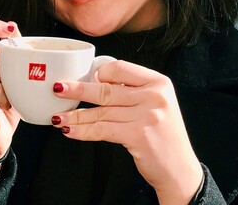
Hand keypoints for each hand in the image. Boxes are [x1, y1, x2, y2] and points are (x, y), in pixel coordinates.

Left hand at [51, 60, 203, 203]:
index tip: (85, 78)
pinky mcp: (138, 135)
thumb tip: (97, 81)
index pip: (120, 67)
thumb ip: (134, 91)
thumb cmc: (163, 136)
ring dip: (75, 115)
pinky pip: (103, 129)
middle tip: (58, 89)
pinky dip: (84, 131)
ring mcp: (147, 115)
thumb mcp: (157, 104)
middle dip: (77, 90)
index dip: (99, 72)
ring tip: (58, 117)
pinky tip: (70, 131)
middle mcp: (154, 95)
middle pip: (106, 89)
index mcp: (159, 82)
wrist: (179, 169)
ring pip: (101, 111)